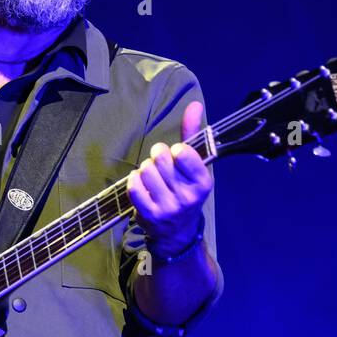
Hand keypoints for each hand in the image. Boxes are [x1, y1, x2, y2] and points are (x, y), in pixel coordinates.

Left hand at [127, 101, 213, 253]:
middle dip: (157, 155)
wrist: (177, 232)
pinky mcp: (149, 215)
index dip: (174, 149)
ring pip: (146, 171)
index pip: (182, 152)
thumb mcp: (194, 166)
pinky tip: (139, 183)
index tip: (175, 155)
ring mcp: (168, 208)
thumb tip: (195, 105)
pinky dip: (133, 181)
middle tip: (159, 162)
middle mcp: (188, 197)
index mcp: (203, 183)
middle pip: (161, 158)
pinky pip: (134, 187)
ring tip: (150, 175)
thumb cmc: (185, 190)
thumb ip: (192, 134)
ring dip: (144, 169)